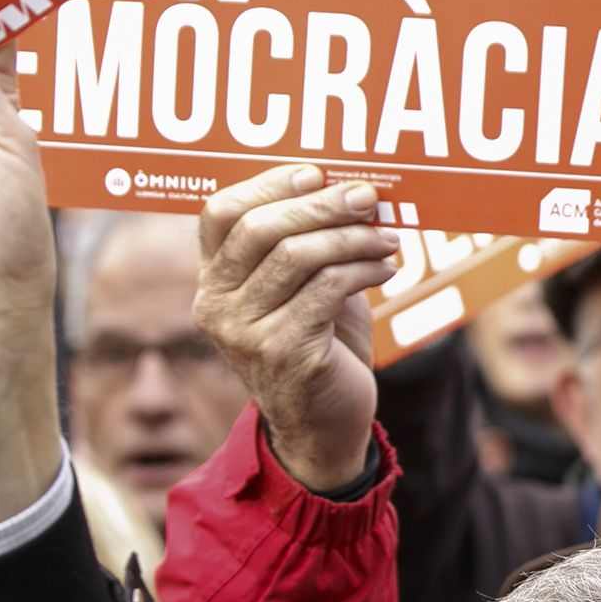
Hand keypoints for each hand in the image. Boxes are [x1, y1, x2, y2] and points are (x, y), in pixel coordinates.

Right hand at [194, 168, 395, 493]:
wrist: (323, 427)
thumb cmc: (317, 346)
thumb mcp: (300, 289)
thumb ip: (306, 241)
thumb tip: (347, 183)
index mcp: (212, 282)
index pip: (221, 212)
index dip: (268, 184)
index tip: (317, 174)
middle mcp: (216, 306)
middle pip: (262, 227)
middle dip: (321, 204)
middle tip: (367, 196)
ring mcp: (245, 332)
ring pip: (298, 255)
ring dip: (352, 237)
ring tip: (388, 237)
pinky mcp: (284, 352)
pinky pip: (327, 288)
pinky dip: (363, 269)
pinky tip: (386, 268)